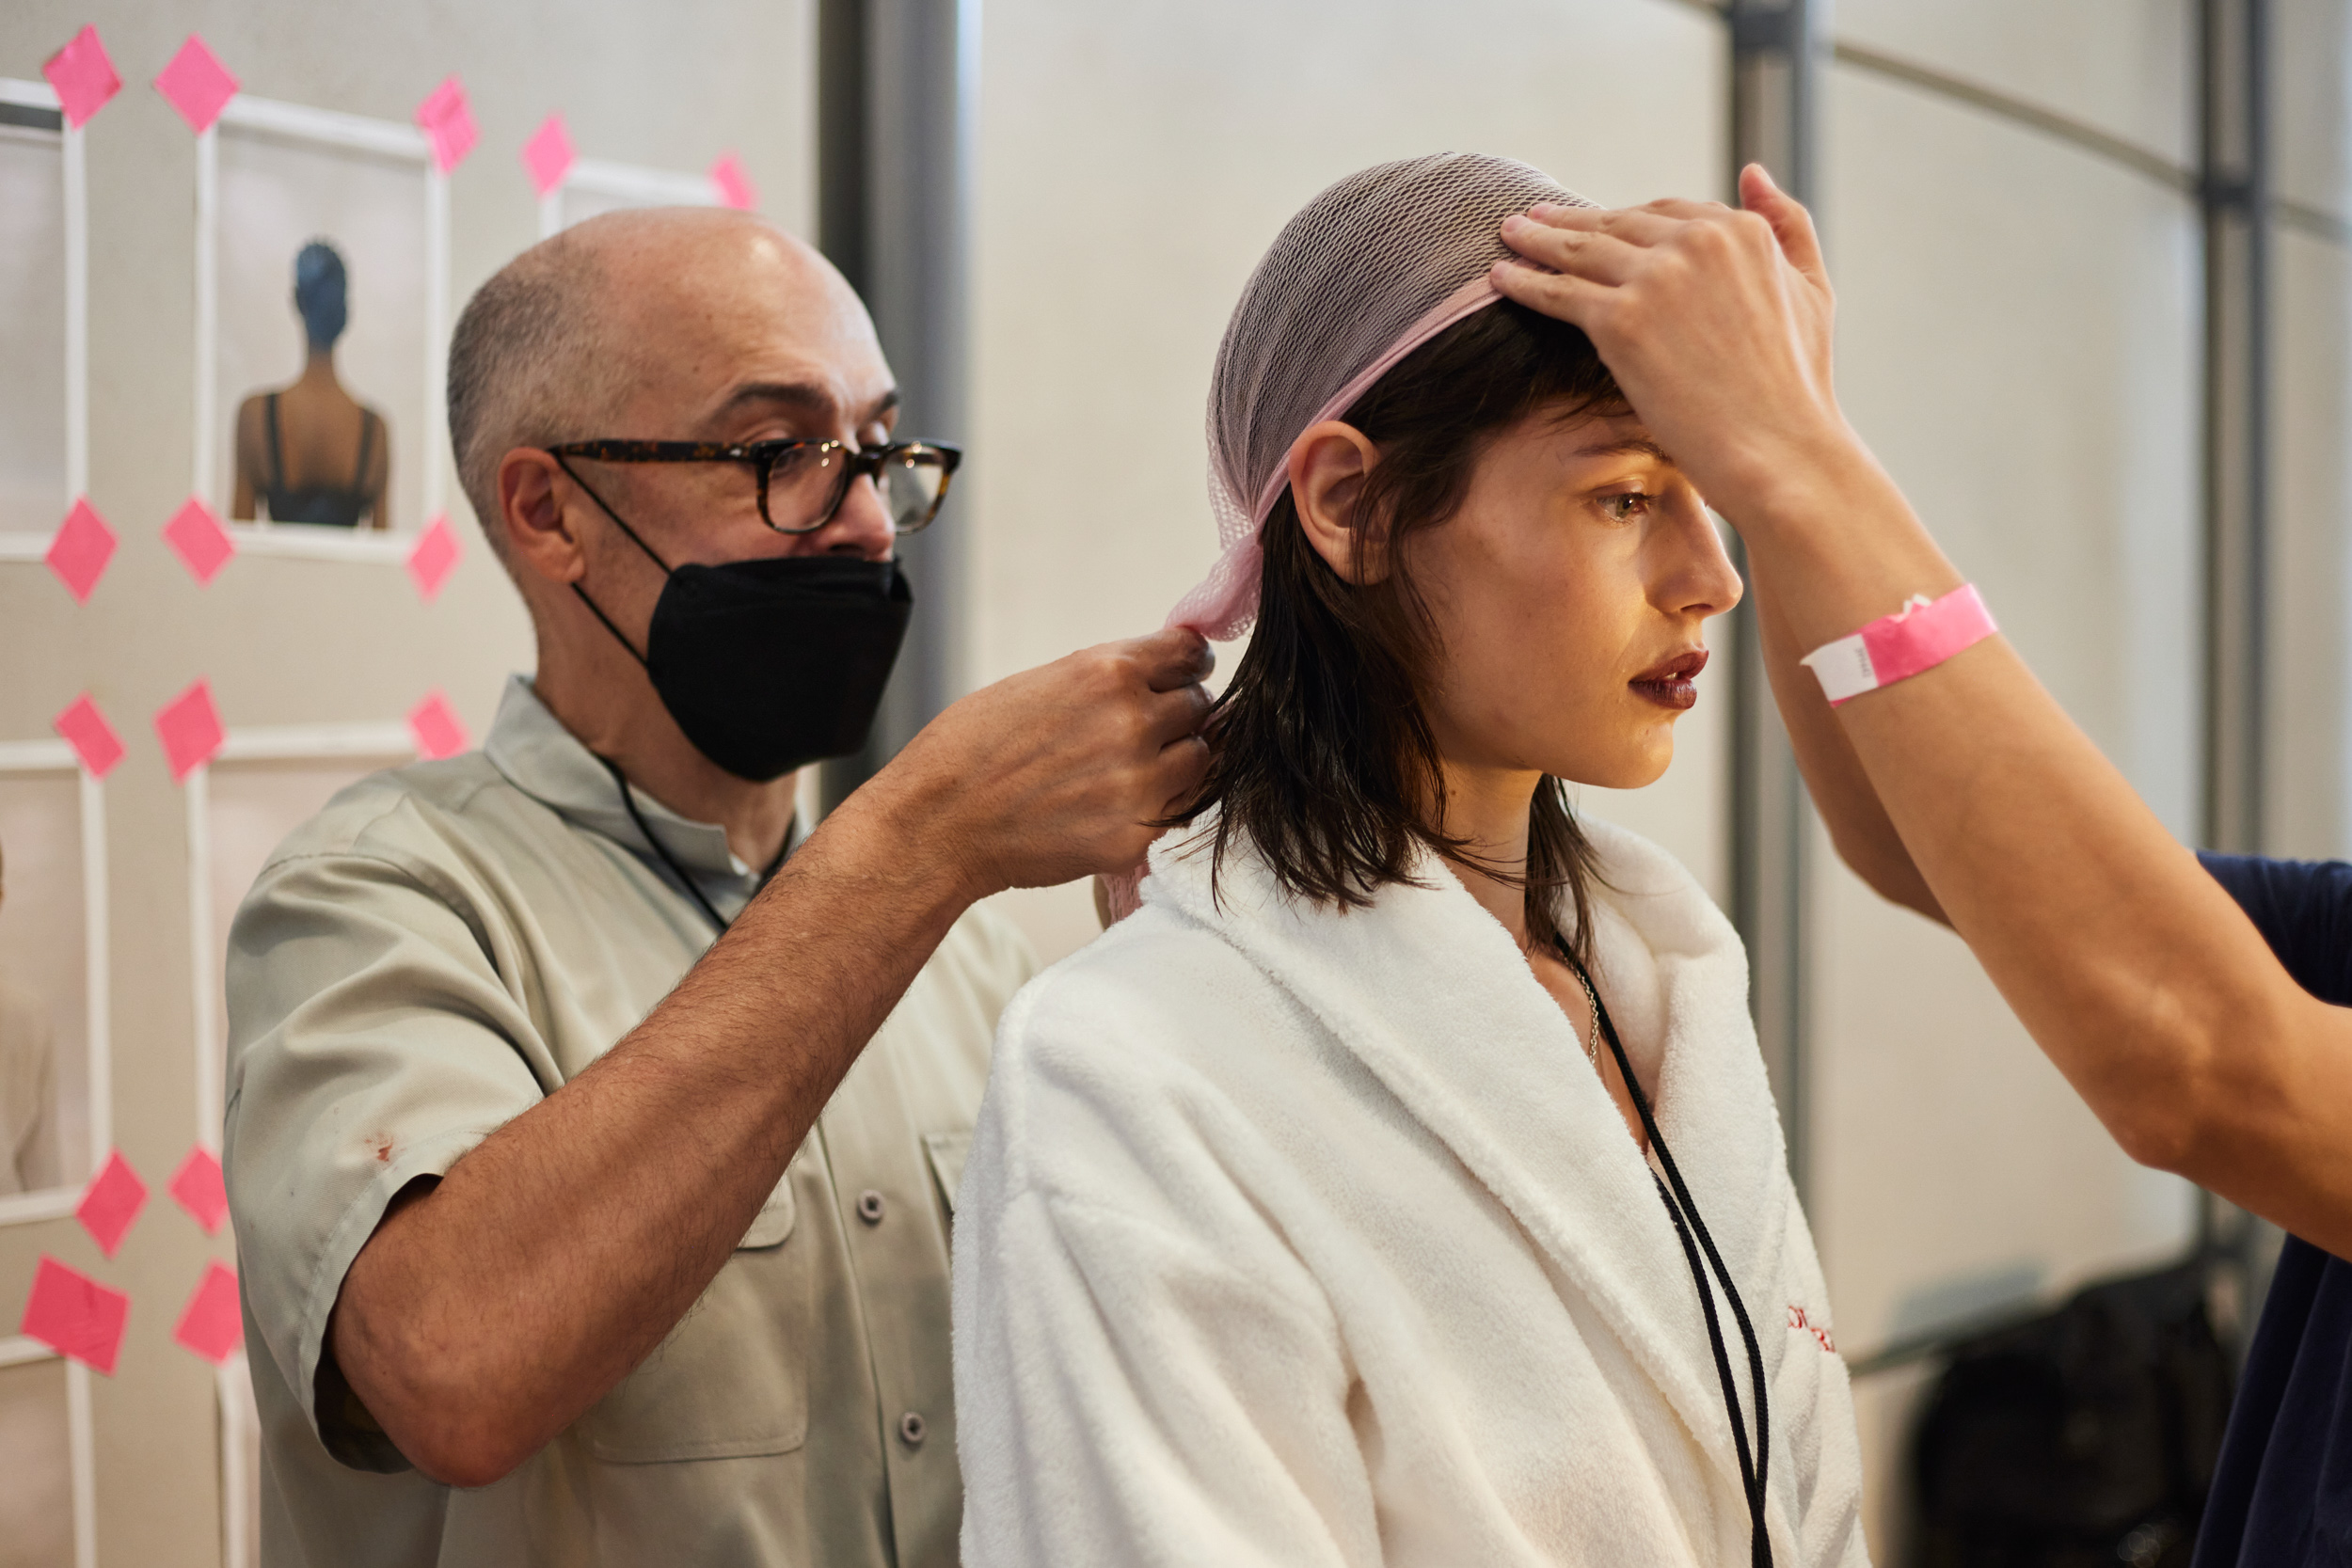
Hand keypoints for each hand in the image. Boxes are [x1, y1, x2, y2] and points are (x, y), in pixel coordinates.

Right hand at [874, 627, 1213, 900]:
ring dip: (1176, 761)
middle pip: (1199, 705)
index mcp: (1108, 672)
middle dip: (1177, 714)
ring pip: (1198, 759)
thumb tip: (1161, 672)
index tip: (1184, 674)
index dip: (1188, 664)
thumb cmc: (973, 750)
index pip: (1191, 653)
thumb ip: (1107, 676)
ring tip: (1129, 770)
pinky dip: (1157, 805)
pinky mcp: (1137, 835)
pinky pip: (1177, 810)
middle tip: (1140, 732)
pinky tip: (1116, 804)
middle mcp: (1133, 722)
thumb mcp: (1041, 683)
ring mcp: (1139, 783)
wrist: (938, 824)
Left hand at [1491, 165, 1854, 521]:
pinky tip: (1499, 277)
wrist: (1778, 449)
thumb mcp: (1811, 289)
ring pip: (1580, 250)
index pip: (1665, 212)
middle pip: (1616, 224)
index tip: (1594, 223)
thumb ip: (1786, 224)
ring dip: (1537, 240)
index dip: (1624, 219)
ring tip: (1509, 235)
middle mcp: (1698, 241)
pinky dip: (1523, 282)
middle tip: (1532, 219)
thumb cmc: (1796, 386)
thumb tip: (1754, 170)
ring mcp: (1656, 277)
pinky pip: (1558, 292)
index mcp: (1741, 229)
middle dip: (1571, 221)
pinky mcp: (1620, 320)